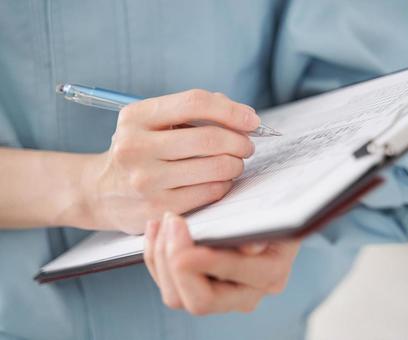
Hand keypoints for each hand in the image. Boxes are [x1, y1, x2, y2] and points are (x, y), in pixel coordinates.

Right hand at [79, 90, 258, 233]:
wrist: (100, 192)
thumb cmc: (139, 150)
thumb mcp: (150, 122)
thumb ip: (192, 111)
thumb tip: (241, 116)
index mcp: (136, 117)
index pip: (194, 103)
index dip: (231, 110)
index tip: (252, 119)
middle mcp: (136, 147)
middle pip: (209, 139)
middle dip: (240, 141)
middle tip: (247, 145)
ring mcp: (146, 181)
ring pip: (215, 168)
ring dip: (236, 164)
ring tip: (235, 162)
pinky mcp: (158, 208)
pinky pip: (210, 192)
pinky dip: (225, 184)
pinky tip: (221, 180)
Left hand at [144, 212, 300, 314]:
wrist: (274, 211)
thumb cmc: (273, 206)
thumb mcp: (274, 209)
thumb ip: (263, 228)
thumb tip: (250, 249)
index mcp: (269, 275)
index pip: (231, 280)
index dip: (199, 260)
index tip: (180, 228)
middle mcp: (247, 294)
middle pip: (198, 301)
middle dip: (174, 260)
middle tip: (171, 220)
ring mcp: (223, 296)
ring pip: (177, 297)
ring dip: (162, 258)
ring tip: (162, 221)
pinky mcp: (203, 288)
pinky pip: (169, 285)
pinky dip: (156, 257)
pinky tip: (156, 229)